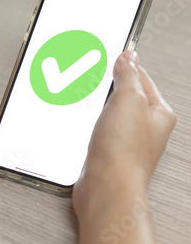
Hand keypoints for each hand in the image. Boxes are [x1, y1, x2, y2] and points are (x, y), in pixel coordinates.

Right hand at [73, 51, 175, 243]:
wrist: (106, 186)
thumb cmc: (123, 151)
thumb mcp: (128, 100)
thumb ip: (128, 75)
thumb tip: (129, 58)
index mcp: (159, 112)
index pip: (142, 77)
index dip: (124, 65)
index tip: (110, 56)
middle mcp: (146, 127)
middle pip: (125, 95)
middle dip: (107, 86)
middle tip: (94, 78)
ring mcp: (127, 139)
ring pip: (110, 112)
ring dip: (97, 105)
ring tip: (88, 100)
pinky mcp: (109, 150)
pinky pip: (99, 127)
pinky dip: (90, 121)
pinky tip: (84, 122)